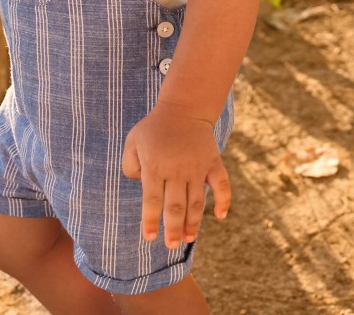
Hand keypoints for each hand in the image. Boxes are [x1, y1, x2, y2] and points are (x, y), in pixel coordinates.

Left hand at [121, 101, 230, 248]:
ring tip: (188, 239)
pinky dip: (224, 201)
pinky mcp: (213, 162)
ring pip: (196, 202)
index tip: (150, 238)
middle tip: (171, 246)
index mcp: (155, 166)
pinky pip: (221, 185)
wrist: (183, 108)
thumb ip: (129, 165)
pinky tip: (220, 216)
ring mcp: (197, 167)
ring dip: (193, 223)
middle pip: (175, 207)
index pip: (152, 200)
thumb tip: (140, 186)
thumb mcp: (133, 141)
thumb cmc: (154, 127)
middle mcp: (177, 169)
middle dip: (173, 229)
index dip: (151, 221)